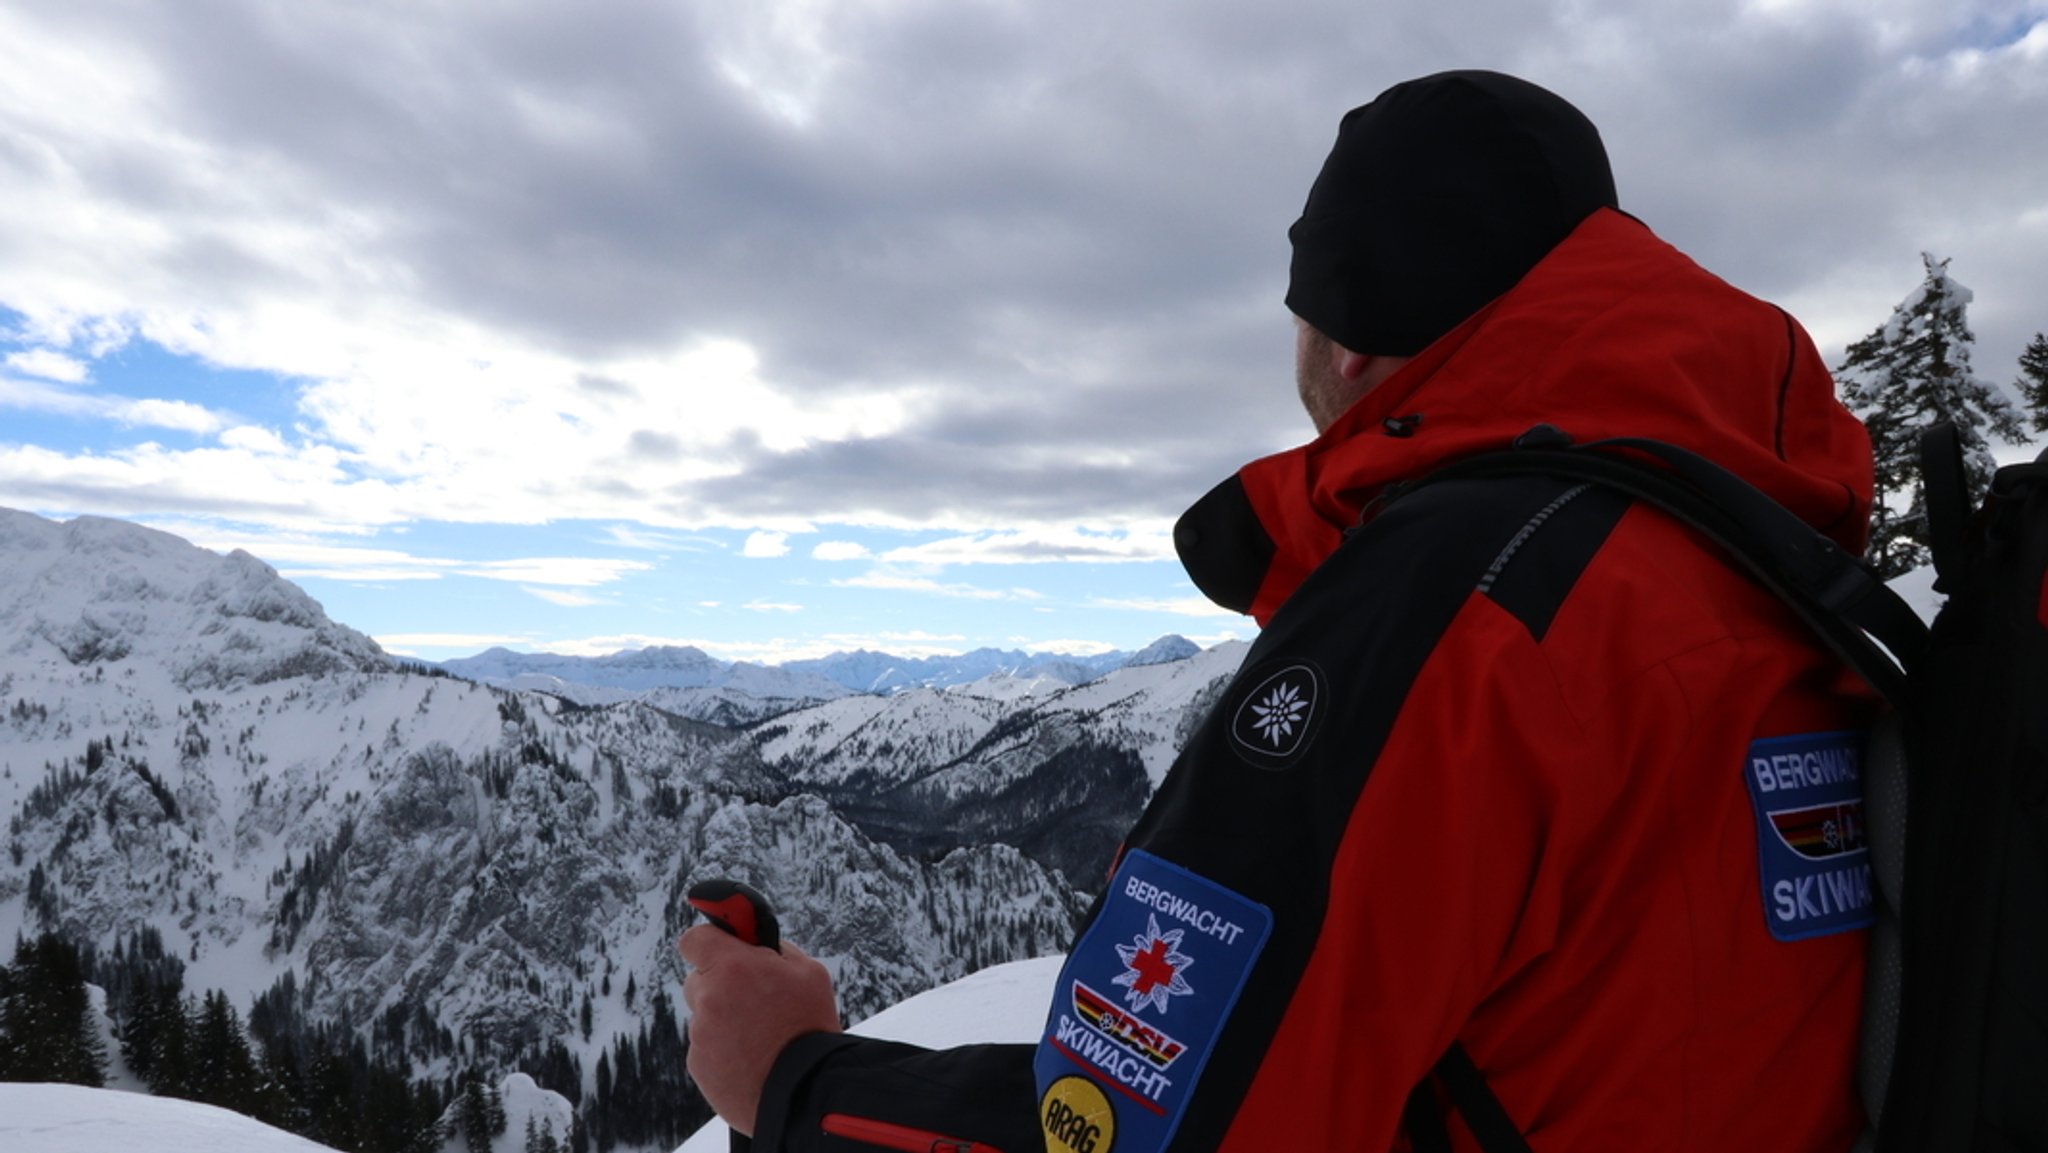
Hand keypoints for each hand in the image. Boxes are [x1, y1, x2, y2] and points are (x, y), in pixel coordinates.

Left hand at [678, 924, 841, 1136]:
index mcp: (733, 967)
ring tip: (761, 1037)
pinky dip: (724, 1051)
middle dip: (720, 984)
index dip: (708, 942)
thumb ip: (776, 949)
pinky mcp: (698, 1065)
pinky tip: (753, 1059)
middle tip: (752, 998)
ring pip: (705, 1017)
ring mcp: (700, 1034)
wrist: (804, 1089)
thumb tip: (756, 941)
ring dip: (725, 1021)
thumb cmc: (810, 1028)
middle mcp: (709, 998)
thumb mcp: (809, 973)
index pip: (694, 939)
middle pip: (697, 980)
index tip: (721, 948)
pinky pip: (706, 1048)